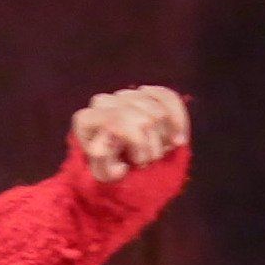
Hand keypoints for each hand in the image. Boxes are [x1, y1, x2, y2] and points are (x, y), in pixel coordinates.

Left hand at [70, 85, 187, 182]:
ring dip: (164, 138)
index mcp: (86, 120)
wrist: (123, 162)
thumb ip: (104, 161)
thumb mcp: (104, 173)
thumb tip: (115, 145)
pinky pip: (169, 98)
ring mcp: (125, 94)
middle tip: (148, 161)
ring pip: (158, 111)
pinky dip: (179, 120)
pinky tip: (178, 139)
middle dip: (151, 145)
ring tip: (157, 152)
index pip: (118, 120)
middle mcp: (103, 102)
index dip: (138, 142)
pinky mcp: (145, 91)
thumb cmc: (111, 167)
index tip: (142, 162)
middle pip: (142, 119)